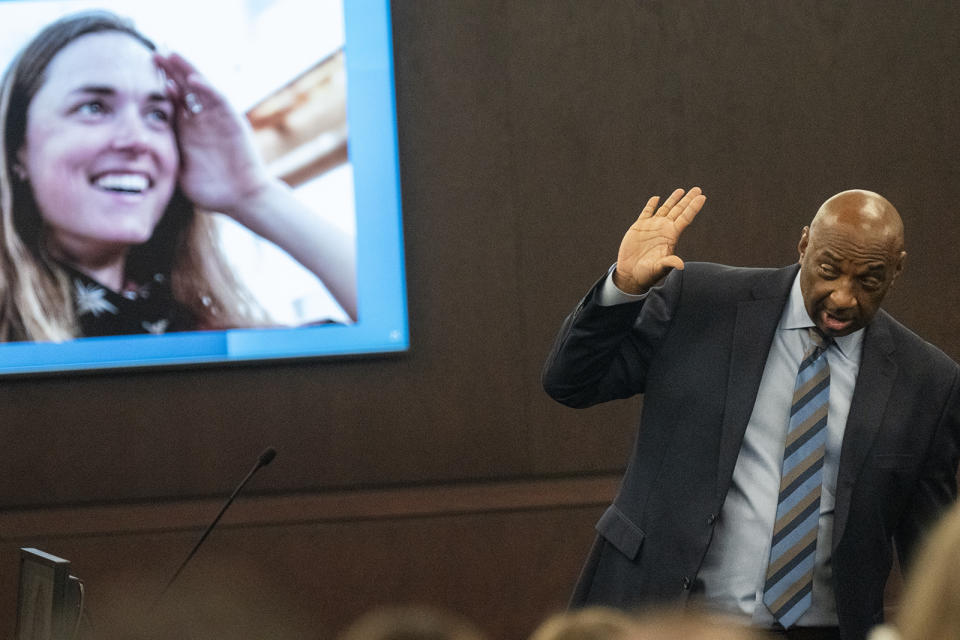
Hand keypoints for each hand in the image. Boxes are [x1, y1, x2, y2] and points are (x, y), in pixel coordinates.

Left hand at [153, 51, 270, 219]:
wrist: (243, 199)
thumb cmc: (212, 192)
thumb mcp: (179, 171)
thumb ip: (163, 156)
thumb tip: (135, 154)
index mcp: (189, 132)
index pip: (173, 103)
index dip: (159, 88)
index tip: (139, 75)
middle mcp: (203, 121)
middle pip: (185, 89)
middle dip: (170, 71)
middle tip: (154, 54)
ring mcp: (219, 120)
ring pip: (201, 88)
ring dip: (187, 71)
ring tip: (171, 54)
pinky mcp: (233, 123)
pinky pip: (219, 101)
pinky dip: (207, 89)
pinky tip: (192, 80)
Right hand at [613, 187, 705, 293]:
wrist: (631, 274)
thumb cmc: (647, 274)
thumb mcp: (659, 269)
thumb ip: (669, 263)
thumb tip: (681, 265)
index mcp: (671, 236)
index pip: (685, 218)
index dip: (693, 207)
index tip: (702, 197)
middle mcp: (664, 229)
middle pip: (678, 210)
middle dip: (687, 200)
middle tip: (697, 189)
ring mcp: (652, 227)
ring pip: (665, 209)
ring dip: (673, 200)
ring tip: (681, 190)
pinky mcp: (639, 227)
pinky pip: (647, 212)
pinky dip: (651, 204)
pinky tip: (656, 198)